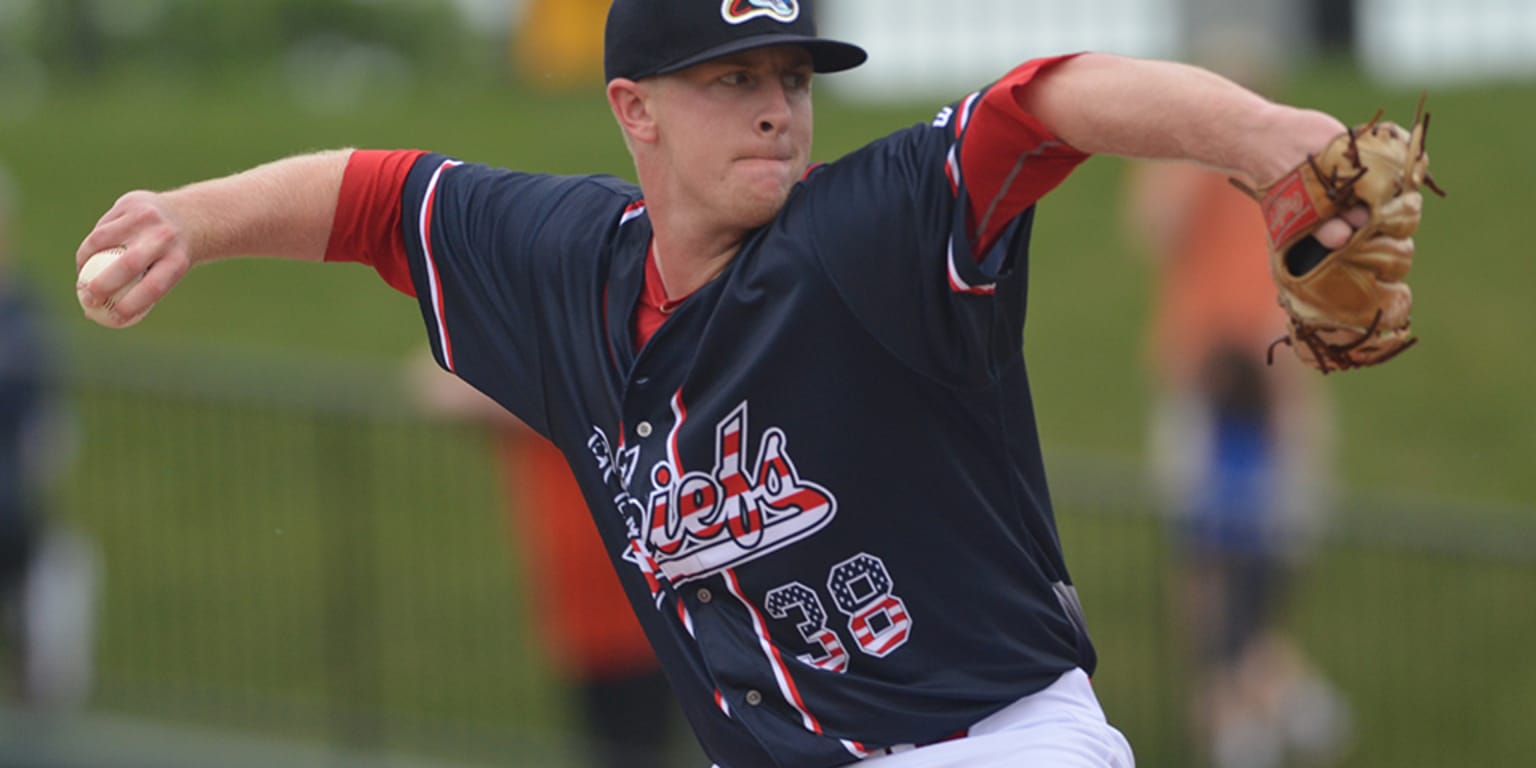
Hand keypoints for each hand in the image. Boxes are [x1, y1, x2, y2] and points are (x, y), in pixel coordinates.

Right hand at [75, 190, 194, 327]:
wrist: (189, 217)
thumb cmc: (172, 256)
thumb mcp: (167, 274)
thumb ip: (136, 293)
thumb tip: (93, 316)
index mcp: (178, 260)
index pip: (153, 288)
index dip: (130, 306)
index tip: (111, 317)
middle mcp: (164, 238)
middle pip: (128, 265)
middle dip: (102, 285)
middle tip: (86, 298)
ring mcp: (146, 218)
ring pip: (104, 240)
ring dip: (85, 260)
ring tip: (82, 275)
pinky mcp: (130, 203)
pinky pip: (102, 227)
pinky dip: (92, 244)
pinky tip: (87, 256)